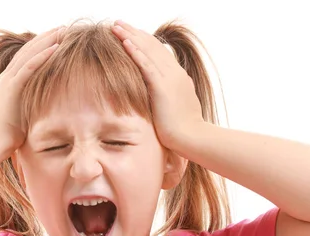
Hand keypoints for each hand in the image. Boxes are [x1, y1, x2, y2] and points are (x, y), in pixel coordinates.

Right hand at [0, 26, 63, 149]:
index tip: (59, 38)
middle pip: (29, 50)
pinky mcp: (12, 87)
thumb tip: (48, 104)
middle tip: (64, 28)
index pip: (28, 57)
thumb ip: (32, 101)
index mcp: (10, 80)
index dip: (43, 45)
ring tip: (63, 31)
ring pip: (30, 54)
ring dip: (48, 41)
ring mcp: (9, 80)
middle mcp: (8, 76)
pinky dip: (43, 56)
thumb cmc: (13, 133)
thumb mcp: (25, 111)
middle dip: (47, 37)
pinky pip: (29, 67)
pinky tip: (56, 48)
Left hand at [111, 20, 203, 151]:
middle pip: (153, 46)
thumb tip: (159, 104)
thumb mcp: (175, 111)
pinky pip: (147, 65)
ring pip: (148, 51)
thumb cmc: (184, 133)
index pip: (159, 54)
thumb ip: (168, 101)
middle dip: (134, 33)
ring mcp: (170, 78)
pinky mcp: (162, 87)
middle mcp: (175, 73)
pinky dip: (136, 52)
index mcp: (178, 78)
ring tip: (116, 26)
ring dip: (130, 36)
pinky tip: (125, 42)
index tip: (131, 35)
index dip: (144, 42)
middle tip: (119, 23)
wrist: (193, 138)